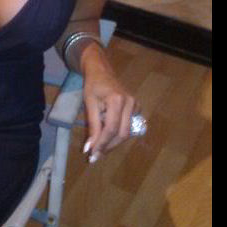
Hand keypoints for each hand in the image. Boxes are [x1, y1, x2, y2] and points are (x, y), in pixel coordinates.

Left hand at [81, 48, 139, 162]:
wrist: (101, 71)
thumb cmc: (93, 85)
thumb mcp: (89, 104)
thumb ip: (92, 126)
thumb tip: (90, 148)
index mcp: (117, 100)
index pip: (111, 128)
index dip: (102, 144)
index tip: (92, 155)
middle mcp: (130, 103)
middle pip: (121, 133)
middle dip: (108, 146)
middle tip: (95, 155)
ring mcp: (136, 105)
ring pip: (126, 132)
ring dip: (113, 143)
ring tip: (100, 148)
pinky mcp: (137, 108)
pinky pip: (128, 126)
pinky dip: (118, 134)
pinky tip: (108, 137)